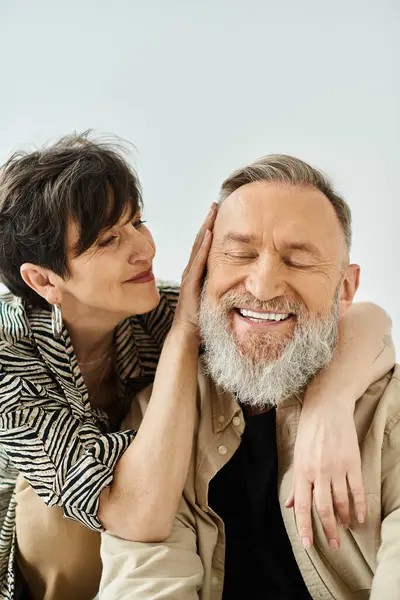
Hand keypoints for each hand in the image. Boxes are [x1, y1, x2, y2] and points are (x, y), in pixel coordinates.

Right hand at [173, 203, 217, 336]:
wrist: (188, 333)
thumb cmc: (202, 317)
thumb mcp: (216, 296)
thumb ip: (224, 284)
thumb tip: (242, 275)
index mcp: (198, 271)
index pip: (205, 245)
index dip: (212, 228)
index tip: (221, 212)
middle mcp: (192, 270)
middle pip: (200, 241)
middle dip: (208, 222)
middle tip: (216, 203)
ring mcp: (189, 275)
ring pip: (198, 247)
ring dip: (205, 228)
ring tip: (212, 212)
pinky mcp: (190, 283)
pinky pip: (197, 262)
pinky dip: (203, 248)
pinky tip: (208, 235)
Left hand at [285, 396, 365, 549]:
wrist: (327, 407)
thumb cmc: (309, 430)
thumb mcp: (297, 455)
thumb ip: (295, 482)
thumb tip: (290, 504)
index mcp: (302, 470)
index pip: (303, 506)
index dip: (304, 527)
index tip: (307, 544)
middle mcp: (318, 471)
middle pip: (323, 508)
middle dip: (327, 530)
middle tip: (332, 544)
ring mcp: (337, 467)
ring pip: (341, 501)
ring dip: (343, 519)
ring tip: (345, 530)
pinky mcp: (352, 462)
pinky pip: (357, 489)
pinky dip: (359, 506)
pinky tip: (359, 517)